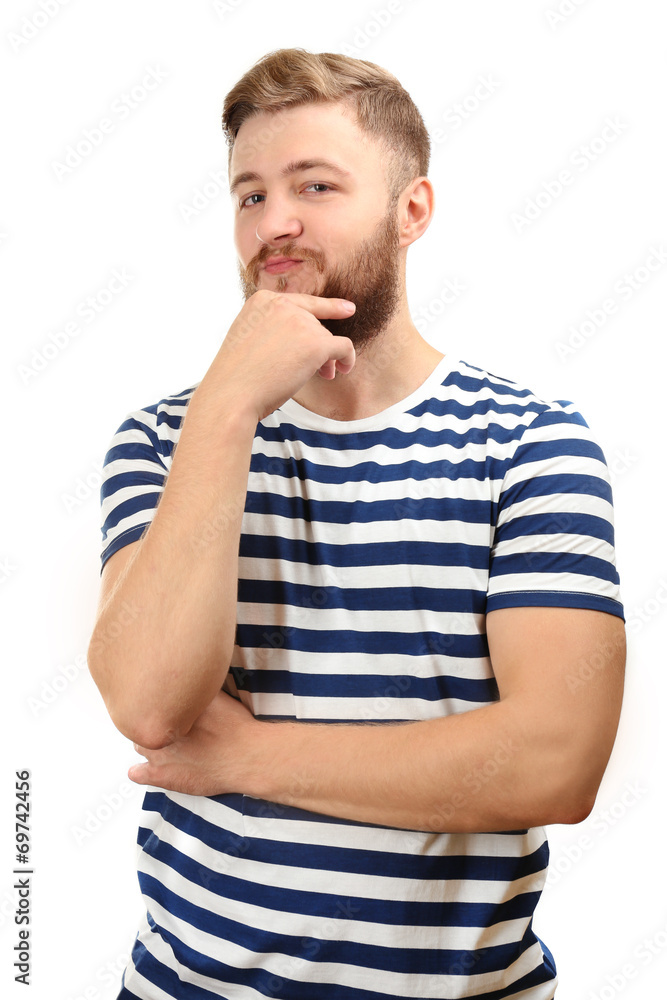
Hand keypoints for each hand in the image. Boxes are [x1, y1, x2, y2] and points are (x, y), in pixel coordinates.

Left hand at [128, 690, 257, 795]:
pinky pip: (137, 773)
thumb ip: (197, 687)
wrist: (245, 757)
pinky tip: (149, 770)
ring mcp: (157, 753)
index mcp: (171, 709)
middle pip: (144, 724)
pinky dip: (141, 771)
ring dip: (150, 746)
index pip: (150, 702)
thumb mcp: (216, 695)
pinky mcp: (160, 775)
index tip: (168, 709)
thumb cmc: (235, 726)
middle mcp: (159, 727)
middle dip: (155, 726)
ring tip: (168, 749)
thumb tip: (189, 674)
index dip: (160, 707)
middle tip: (172, 730)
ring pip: (140, 746)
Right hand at [200, 290, 356, 421]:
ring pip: (327, 338)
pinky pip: (344, 347)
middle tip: (321, 372)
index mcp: (262, 301)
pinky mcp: (316, 342)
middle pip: (315, 323)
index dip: (327, 307)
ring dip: (327, 358)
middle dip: (318, 346)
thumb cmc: (238, 377)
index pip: (301, 302)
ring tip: (323, 376)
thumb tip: (311, 337)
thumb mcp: (249, 338)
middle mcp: (282, 304)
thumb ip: (273, 328)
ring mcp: (300, 321)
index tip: (347, 309)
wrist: (232, 394)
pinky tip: (344, 369)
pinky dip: (348, 358)